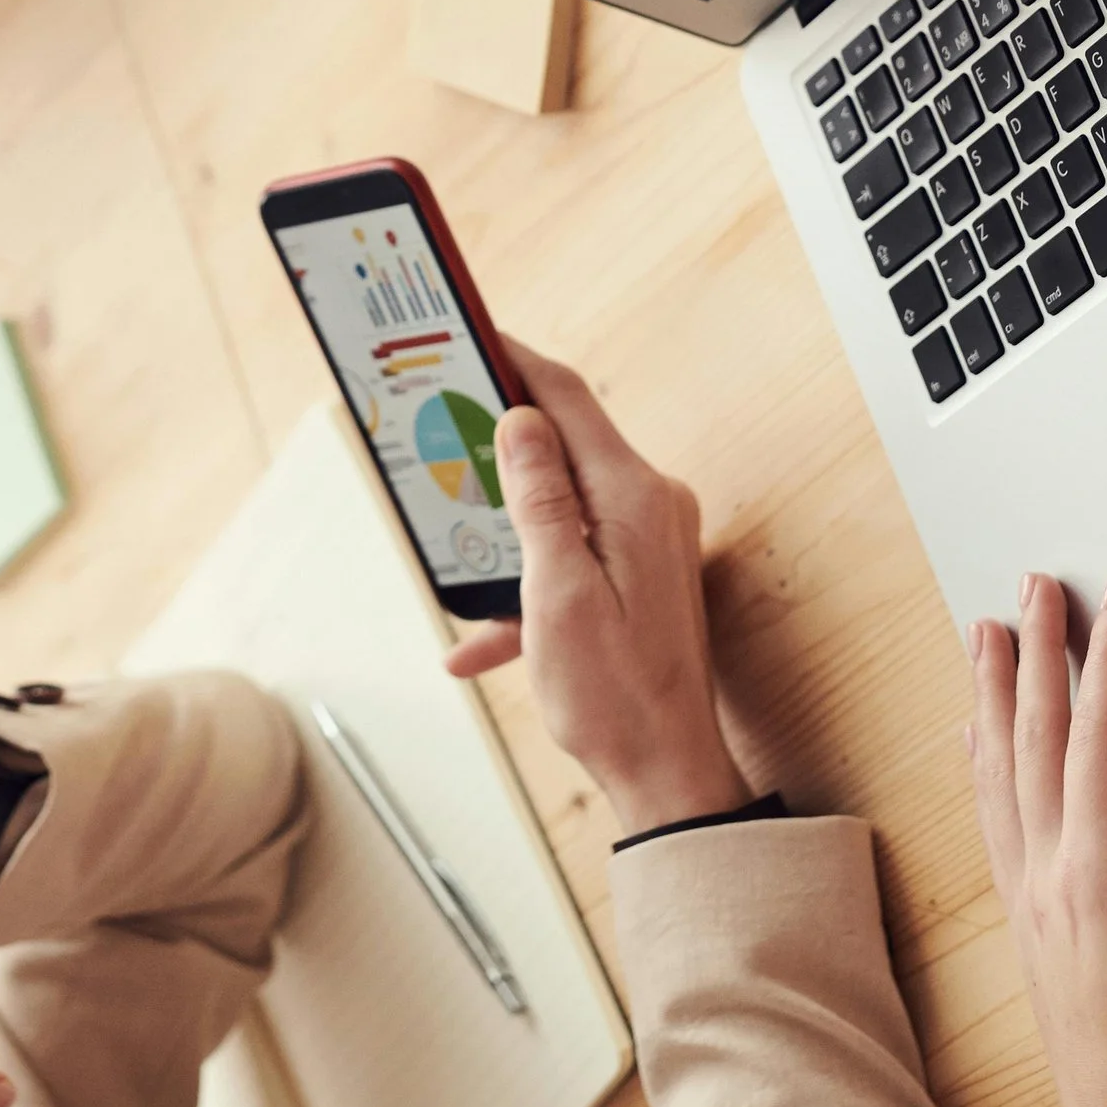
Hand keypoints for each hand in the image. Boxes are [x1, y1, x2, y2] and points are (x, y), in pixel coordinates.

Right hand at [445, 338, 748, 837]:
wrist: (667, 773)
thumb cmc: (613, 694)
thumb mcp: (557, 591)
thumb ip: (539, 497)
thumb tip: (519, 418)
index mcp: (631, 496)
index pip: (565, 398)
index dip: (513, 359)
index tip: (470, 333)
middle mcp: (648, 504)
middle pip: (561, 442)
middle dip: (496, 439)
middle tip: (439, 423)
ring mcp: (647, 537)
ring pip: (558, 502)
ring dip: (504, 527)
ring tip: (452, 539)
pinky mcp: (639, 571)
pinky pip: (570, 554)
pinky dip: (525, 586)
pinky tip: (477, 642)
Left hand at [969, 574, 1106, 1106]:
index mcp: (1094, 879)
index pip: (1093, 742)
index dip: (1104, 662)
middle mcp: (1044, 878)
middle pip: (1030, 740)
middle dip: (1035, 654)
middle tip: (1037, 584)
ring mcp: (1026, 897)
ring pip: (996, 770)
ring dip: (992, 694)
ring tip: (986, 632)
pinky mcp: (1025, 918)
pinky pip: (990, 815)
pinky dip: (981, 759)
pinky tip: (974, 737)